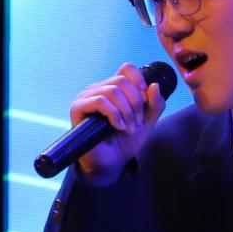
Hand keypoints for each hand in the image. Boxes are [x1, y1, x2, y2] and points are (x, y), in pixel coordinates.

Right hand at [70, 63, 165, 183]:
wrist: (111, 163)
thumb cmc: (125, 142)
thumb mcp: (147, 122)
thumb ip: (155, 105)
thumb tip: (154, 86)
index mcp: (113, 88)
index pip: (126, 68)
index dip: (139, 80)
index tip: (145, 100)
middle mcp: (99, 89)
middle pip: (123, 81)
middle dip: (136, 104)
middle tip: (137, 123)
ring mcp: (86, 97)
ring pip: (113, 91)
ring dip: (126, 112)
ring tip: (128, 128)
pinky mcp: (78, 108)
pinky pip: (100, 101)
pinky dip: (114, 115)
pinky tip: (118, 127)